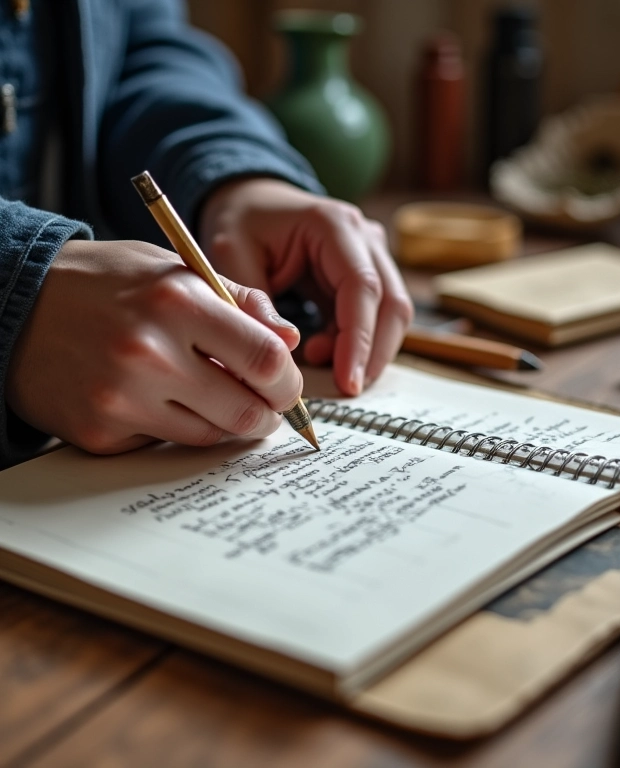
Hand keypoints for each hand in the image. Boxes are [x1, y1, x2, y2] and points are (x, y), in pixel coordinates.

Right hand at [6, 239, 302, 453]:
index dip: (289, 381)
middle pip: (246, 411)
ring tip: (217, 399)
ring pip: (210, 435)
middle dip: (268, 414)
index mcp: (178, 303)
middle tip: (266, 406)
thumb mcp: (176, 269)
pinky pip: (165, 444)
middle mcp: (149, 354)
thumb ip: (241, 301)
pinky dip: (177, 428)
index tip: (286, 385)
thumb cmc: (106, 282)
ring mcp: (121, 399)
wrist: (15, 302)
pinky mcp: (99, 433)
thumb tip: (289, 340)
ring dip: (226, 423)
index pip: (266, 360)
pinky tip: (162, 402)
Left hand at [198, 178, 413, 395]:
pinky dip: (357, 342)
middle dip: (373, 354)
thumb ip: (256, 302)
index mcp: (334, 225)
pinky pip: (377, 317)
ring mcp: (373, 255)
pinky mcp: (369, 274)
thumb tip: (285, 348)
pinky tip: (322, 349)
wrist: (251, 201)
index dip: (359, 339)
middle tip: (345, 387)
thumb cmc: (241, 223)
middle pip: (392, 305)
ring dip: (368, 350)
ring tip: (320, 359)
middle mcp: (364, 237)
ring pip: (393, 314)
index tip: (348, 381)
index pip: (363, 287)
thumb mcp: (232, 256)